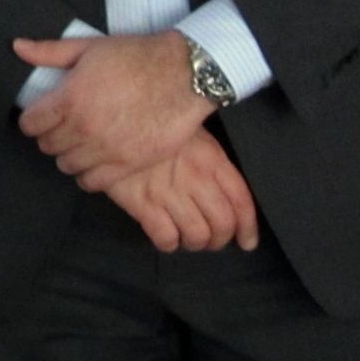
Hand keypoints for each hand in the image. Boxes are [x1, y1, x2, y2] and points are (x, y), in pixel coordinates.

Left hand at [15, 31, 212, 189]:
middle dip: (50, 136)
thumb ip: (49, 51)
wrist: (183, 74)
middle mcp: (84, 128)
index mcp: (70, 98)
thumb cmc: (135, 57)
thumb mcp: (89, 47)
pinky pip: (93, 182)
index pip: (30, 124)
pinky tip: (95, 160)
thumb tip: (17, 47)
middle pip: (47, 146)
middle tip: (62, 127)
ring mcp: (107, 149)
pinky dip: (88, 174)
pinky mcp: (129, 164)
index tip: (41, 117)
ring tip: (79, 143)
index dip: (33, 120)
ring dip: (69, 155)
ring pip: (67, 165)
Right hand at [104, 129, 259, 252]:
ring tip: (187, 238)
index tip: (246, 241)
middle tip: (211, 240)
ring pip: (196, 235)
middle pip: (221, 224)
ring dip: (195, 243)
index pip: (241, 201)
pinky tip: (165, 235)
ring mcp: (168, 192)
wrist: (112, 117)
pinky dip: (169, 243)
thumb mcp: (191, 131)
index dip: (247, 227)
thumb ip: (211, 158)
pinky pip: (165, 237)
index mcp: (211, 159)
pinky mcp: (141, 202)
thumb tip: (226, 189)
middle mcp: (195, 179)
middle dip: (219, 240)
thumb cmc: (154, 123)